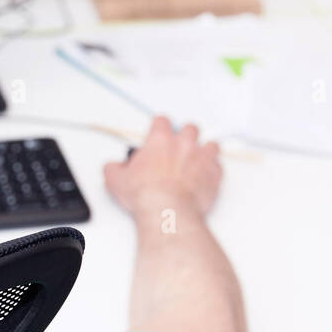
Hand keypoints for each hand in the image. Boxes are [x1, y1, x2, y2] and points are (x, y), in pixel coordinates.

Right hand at [104, 117, 222, 218]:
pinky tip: (205, 177)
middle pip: (190, 128)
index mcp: (160, 140)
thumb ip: (114, 168)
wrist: (168, 210)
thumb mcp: (116, 180)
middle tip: (178, 147)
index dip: (159, 127)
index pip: (162, 121)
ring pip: (211, 144)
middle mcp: (184, 144)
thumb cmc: (146, 194)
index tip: (157, 133)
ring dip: (205, 150)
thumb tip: (113, 168)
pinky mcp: (214, 174)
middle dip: (185, 135)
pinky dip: (213, 170)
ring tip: (197, 160)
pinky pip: (219, 166)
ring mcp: (202, 158)